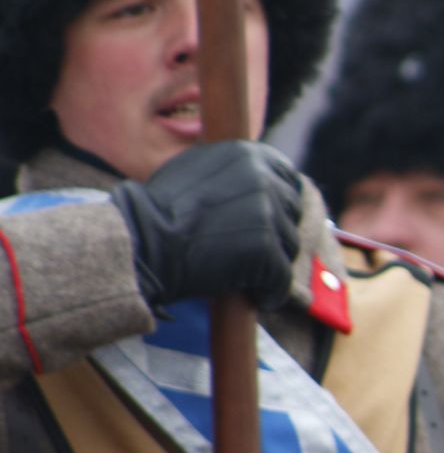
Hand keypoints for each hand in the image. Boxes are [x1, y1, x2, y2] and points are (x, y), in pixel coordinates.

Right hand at [114, 141, 302, 308]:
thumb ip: (233, 170)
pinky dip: (272, 292)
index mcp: (248, 154)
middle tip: (250, 252)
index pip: (287, 178)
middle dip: (276, 233)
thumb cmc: (160, 210)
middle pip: (291, 213)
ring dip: (272, 263)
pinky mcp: (266, 249)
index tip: (267, 222)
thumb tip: (261, 176)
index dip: (280, 203)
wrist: (142, 242)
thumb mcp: (197, 168)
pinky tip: (258, 298)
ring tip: (246, 273)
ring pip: (289, 245)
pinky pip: (282, 278)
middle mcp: (263, 179)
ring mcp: (266, 214)